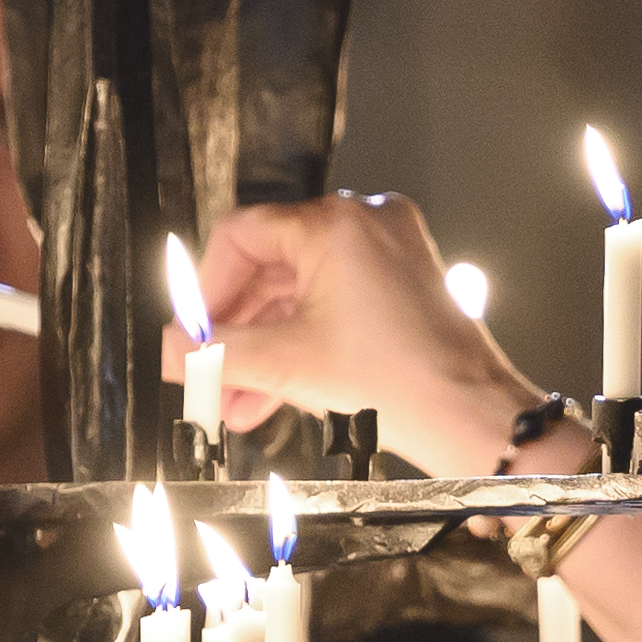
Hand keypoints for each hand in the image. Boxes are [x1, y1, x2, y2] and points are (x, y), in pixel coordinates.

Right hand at [190, 195, 539, 463]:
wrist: (470, 417)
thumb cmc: (398, 381)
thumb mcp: (288, 366)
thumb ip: (218, 354)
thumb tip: (171, 350)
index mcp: (334, 224)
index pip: (241, 236)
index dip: (206, 289)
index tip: (192, 332)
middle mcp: (363, 224)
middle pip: (270, 268)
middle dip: (235, 332)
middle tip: (205, 374)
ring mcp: (387, 251)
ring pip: (300, 294)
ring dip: (264, 347)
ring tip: (235, 402)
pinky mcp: (401, 283)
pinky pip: (333, 303)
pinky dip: (302, 342)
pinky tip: (274, 395)